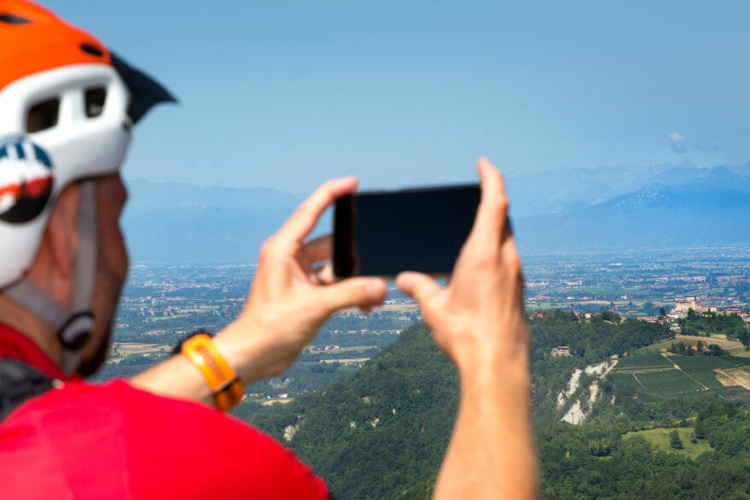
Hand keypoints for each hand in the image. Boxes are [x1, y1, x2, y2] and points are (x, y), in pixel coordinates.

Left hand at [215, 177, 387, 383]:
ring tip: (372, 296)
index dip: (331, 193)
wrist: (254, 356)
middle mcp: (290, 258)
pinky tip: (364, 306)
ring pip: (336, 267)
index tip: (352, 182)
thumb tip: (381, 287)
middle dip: (355, 257)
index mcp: (283, 249)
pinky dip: (348, 292)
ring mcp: (298, 275)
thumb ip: (351, 294)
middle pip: (332, 245)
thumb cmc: (270, 328)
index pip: (310, 211)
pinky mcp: (305, 293)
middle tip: (375, 265)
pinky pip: (334, 284)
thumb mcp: (315, 307)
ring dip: (354, 280)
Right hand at [396, 159, 528, 381]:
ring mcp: (517, 276)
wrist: (498, 367)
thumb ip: (419, 288)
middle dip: (492, 201)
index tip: (484, 164)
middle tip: (480, 192)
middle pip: (504, 218)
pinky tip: (484, 267)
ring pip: (509, 240)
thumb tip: (404, 280)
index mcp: (484, 254)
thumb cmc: (467, 336)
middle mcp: (506, 260)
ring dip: (496, 228)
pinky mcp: (519, 292)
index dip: (491, 178)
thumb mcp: (434, 309)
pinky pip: (510, 260)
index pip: (494, 203)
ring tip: (478, 229)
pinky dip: (499, 252)